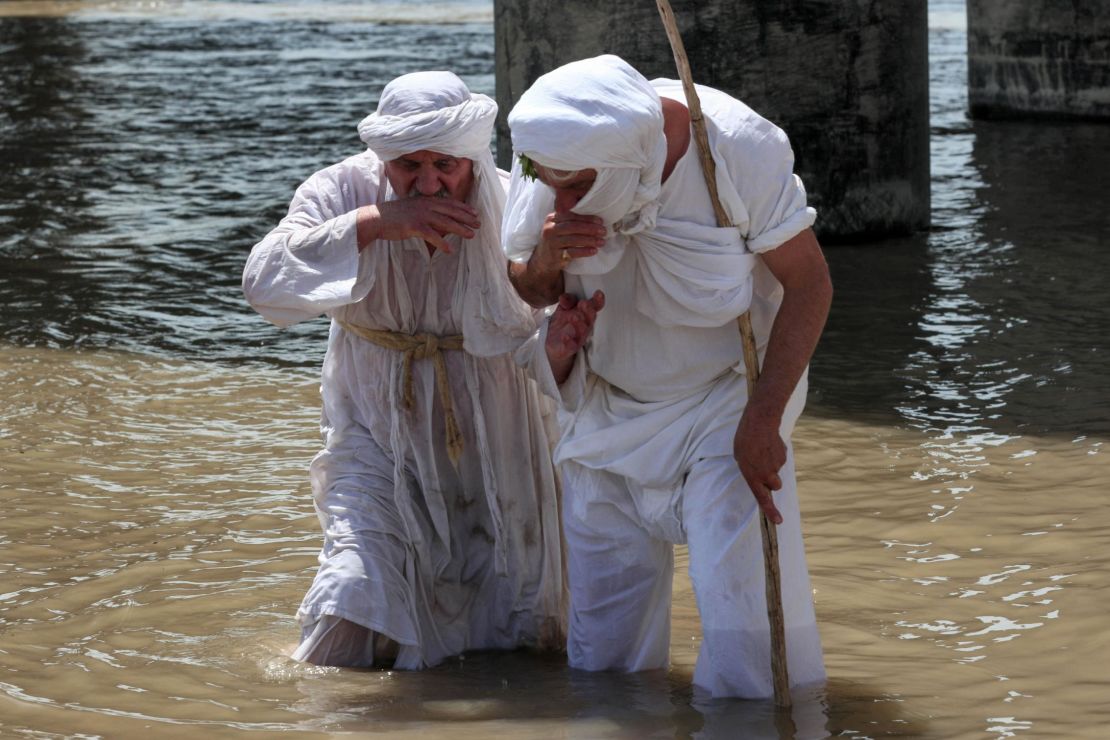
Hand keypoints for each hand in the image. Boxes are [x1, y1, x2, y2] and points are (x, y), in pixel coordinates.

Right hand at [357, 198, 479, 252]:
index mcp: (426, 200)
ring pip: (445, 222)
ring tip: (471, 235)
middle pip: (451, 211)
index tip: (475, 213)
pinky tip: (449, 250)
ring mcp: (420, 215)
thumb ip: (426, 211)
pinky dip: (442, 243)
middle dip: (466, 218)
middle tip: (479, 224)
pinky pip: (432, 235)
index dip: (463, 208)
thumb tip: (439, 220)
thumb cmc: (394, 216)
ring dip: (460, 229)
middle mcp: (425, 205)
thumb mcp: (413, 208)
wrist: (376, 218)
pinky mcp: (414, 226)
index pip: (449, 203)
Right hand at [536, 212, 606, 271]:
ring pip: (573, 239)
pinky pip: (571, 252)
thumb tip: (596, 220)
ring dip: (589, 240)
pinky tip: (593, 251)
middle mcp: (550, 229)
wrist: (544, 260)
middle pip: (572, 226)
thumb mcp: (559, 228)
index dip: (587, 217)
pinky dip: (584, 251)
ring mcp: (551, 243)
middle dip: (590, 228)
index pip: (571, 215)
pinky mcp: (554, 255)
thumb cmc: (557, 241)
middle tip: (603, 231)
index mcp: (552, 219)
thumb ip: (571, 221)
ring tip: (601, 242)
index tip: (600, 221)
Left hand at [545, 290, 604, 383]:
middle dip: (588, 311)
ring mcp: (578, 338)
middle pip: (590, 319)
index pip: (593, 308)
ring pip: (583, 332)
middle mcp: (584, 327)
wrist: (555, 345)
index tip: (598, 294)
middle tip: (584, 304)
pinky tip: (565, 336)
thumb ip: (567, 301)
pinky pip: (570, 346)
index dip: (597, 301)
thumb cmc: (563, 324)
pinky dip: (568, 341)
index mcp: (585, 315)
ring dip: (579, 324)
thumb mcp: (564, 309)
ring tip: (574, 316)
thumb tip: (564, 298)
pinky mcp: (569, 348)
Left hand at [733, 409, 786, 524]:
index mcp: (752, 476)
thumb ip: (750, 470)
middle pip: (775, 485)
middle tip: (763, 467)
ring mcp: (776, 465)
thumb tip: (760, 475)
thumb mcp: (740, 458)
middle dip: (772, 480)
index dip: (771, 511)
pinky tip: (769, 444)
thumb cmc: (745, 439)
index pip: (762, 498)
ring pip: (777, 471)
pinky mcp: (784, 456)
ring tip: (762, 450)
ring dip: (772, 464)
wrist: (760, 422)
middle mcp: (766, 474)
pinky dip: (775, 454)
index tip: (779, 521)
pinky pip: (780, 459)